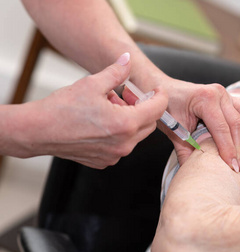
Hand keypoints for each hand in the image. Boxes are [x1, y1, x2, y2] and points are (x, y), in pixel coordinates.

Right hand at [12, 53, 167, 168]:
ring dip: (130, 119)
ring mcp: (115, 155)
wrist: (38, 131)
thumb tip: (127, 60)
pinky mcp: (105, 162)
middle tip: (124, 95)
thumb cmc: (62, 109)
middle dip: (142, 107)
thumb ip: (116, 73)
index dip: (160, 96)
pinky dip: (119, 133)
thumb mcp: (92, 84)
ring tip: (108, 107)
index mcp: (125, 124)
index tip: (156, 90)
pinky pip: (122, 145)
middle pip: (149, 123)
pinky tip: (102, 122)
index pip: (157, 109)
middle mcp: (124, 144)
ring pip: (136, 135)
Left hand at [128, 77, 239, 173]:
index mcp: (204, 98)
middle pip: (237, 124)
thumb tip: (195, 174)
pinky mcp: (229, 97)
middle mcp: (219, 94)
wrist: (164, 89)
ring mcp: (226, 93)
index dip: (229, 150)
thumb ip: (186, 151)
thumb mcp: (173, 130)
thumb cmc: (167, 109)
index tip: (234, 168)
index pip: (222, 129)